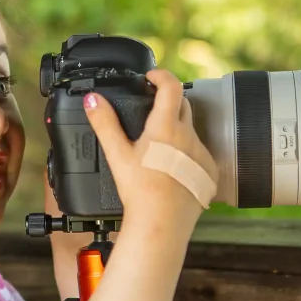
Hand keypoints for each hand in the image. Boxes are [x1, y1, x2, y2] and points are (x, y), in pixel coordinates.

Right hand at [83, 69, 218, 232]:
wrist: (161, 224)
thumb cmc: (140, 191)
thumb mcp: (117, 154)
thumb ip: (104, 123)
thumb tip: (92, 100)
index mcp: (166, 126)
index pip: (171, 85)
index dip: (160, 75)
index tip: (151, 77)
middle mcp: (189, 135)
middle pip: (182, 105)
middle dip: (167, 102)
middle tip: (149, 110)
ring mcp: (201, 154)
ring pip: (190, 131)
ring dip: (177, 130)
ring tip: (157, 146)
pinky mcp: (208, 172)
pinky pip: (199, 154)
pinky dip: (186, 154)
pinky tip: (171, 169)